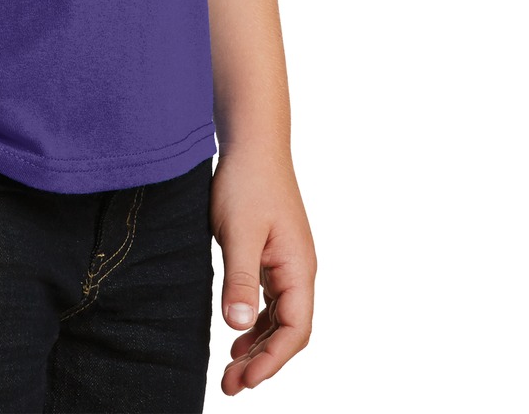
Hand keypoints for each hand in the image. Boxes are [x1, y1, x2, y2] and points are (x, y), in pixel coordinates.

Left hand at [210, 146, 315, 393]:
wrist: (252, 142)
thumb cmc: (247, 181)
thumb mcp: (239, 232)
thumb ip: (239, 279)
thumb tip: (237, 326)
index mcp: (298, 267)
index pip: (295, 330)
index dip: (272, 359)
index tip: (245, 379)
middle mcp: (298, 270)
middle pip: (288, 330)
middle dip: (262, 361)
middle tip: (230, 385)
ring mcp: (286, 263)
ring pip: (278, 318)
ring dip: (257, 345)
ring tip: (230, 371)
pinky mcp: (271, 255)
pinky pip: (269, 301)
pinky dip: (254, 322)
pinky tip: (235, 333)